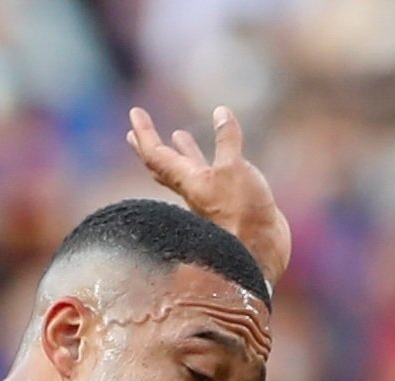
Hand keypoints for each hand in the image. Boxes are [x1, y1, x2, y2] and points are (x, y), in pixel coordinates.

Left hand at [127, 106, 290, 286]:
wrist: (260, 254)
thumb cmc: (241, 214)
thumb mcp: (234, 169)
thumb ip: (227, 141)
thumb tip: (220, 113)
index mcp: (187, 181)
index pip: (155, 154)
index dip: (144, 132)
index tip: (134, 113)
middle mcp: (194, 191)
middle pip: (165, 166)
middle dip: (151, 147)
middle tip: (134, 133)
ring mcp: (211, 201)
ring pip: (190, 173)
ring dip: (183, 153)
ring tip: (178, 135)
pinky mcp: (230, 207)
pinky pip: (214, 178)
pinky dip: (211, 162)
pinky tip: (220, 158)